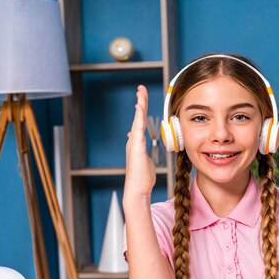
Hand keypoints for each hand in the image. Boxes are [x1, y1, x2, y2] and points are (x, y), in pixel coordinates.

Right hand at [124, 85, 156, 199]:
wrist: (137, 190)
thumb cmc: (142, 179)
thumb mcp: (144, 161)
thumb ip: (143, 151)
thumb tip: (140, 144)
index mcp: (137, 143)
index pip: (141, 122)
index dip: (142, 109)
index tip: (142, 99)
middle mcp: (134, 141)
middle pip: (138, 117)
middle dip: (140, 101)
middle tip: (141, 88)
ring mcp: (134, 143)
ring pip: (138, 119)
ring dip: (140, 105)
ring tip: (141, 92)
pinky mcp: (136, 147)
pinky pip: (138, 128)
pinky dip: (138, 117)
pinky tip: (140, 107)